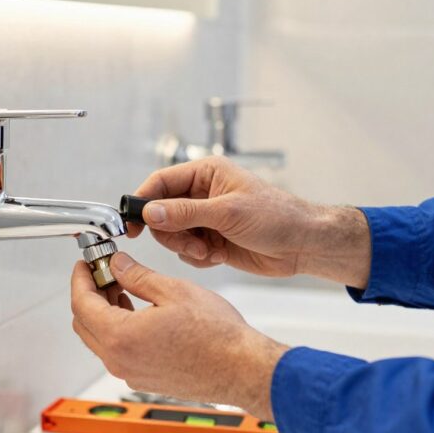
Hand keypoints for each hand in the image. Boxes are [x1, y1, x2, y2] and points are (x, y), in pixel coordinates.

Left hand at [70, 252, 288, 419]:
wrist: (240, 369)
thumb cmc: (216, 335)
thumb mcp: (173, 291)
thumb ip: (137, 276)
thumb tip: (118, 265)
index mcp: (121, 337)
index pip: (81, 303)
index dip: (80, 279)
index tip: (86, 264)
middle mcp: (120, 361)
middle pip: (85, 323)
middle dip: (90, 294)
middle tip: (106, 272)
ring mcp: (131, 373)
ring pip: (101, 338)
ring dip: (104, 311)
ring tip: (123, 287)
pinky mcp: (144, 379)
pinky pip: (119, 352)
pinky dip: (119, 328)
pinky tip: (138, 311)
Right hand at [129, 156, 370, 288]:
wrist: (302, 245)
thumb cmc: (276, 217)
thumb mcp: (227, 212)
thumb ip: (185, 213)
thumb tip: (150, 213)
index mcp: (206, 174)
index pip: (161, 183)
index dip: (143, 202)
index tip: (131, 224)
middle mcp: (202, 194)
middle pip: (161, 213)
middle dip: (171, 233)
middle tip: (191, 243)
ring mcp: (206, 219)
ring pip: (172, 235)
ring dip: (186, 248)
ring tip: (209, 251)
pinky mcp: (211, 241)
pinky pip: (187, 252)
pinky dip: (197, 258)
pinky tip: (218, 256)